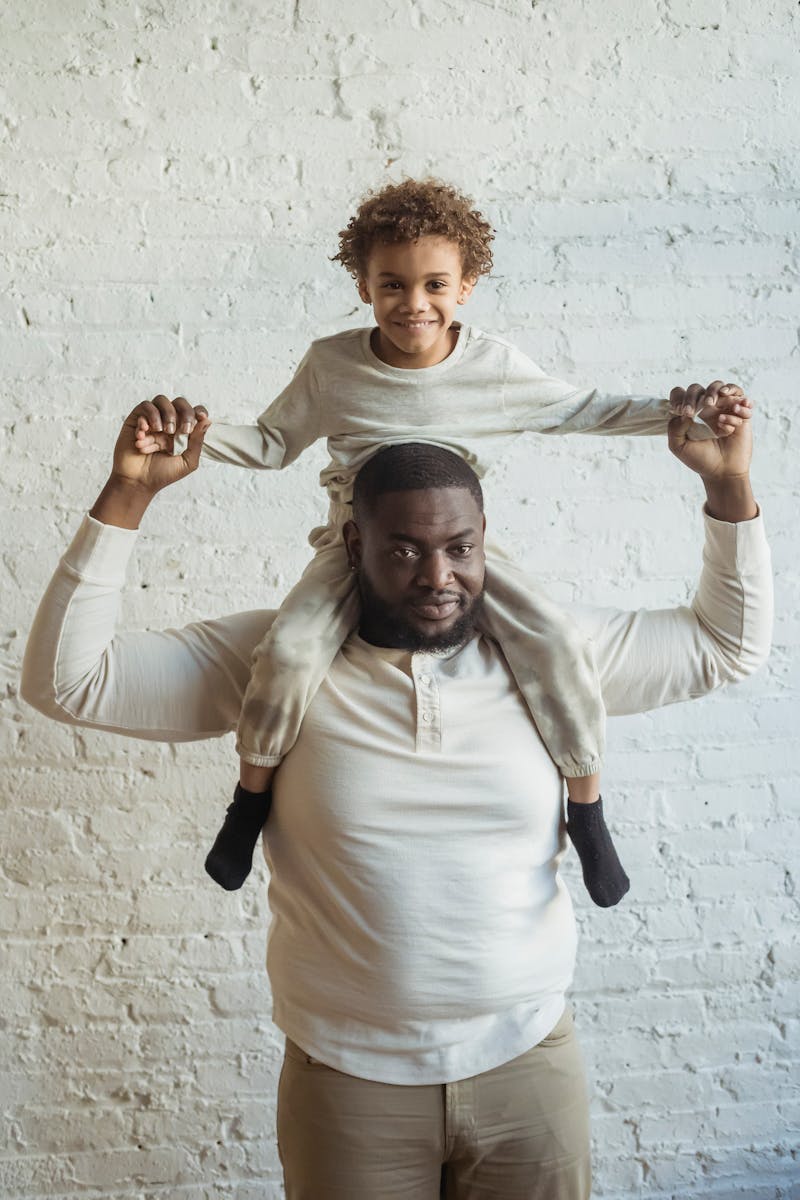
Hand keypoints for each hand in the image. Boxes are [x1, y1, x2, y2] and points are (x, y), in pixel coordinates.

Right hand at [91, 396, 209, 528]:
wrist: (138, 482)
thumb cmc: (162, 474)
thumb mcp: (187, 462)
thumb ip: (197, 443)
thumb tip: (207, 421)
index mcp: (183, 432)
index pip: (194, 412)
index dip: (198, 412)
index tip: (200, 418)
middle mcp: (169, 423)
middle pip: (180, 402)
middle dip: (183, 413)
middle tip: (178, 430)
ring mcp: (153, 420)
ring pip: (161, 400)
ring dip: (164, 414)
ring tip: (160, 431)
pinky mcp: (137, 420)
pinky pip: (144, 407)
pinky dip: (146, 419)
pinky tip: (144, 435)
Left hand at [668, 382, 751, 480]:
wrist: (721, 472)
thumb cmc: (700, 459)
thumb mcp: (679, 446)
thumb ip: (674, 428)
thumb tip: (684, 412)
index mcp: (690, 413)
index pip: (682, 394)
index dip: (680, 397)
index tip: (682, 411)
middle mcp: (706, 409)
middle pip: (703, 388)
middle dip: (703, 393)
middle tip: (705, 406)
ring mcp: (724, 410)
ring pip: (724, 387)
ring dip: (721, 390)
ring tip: (718, 402)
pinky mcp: (742, 416)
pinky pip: (743, 401)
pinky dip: (739, 407)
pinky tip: (730, 424)